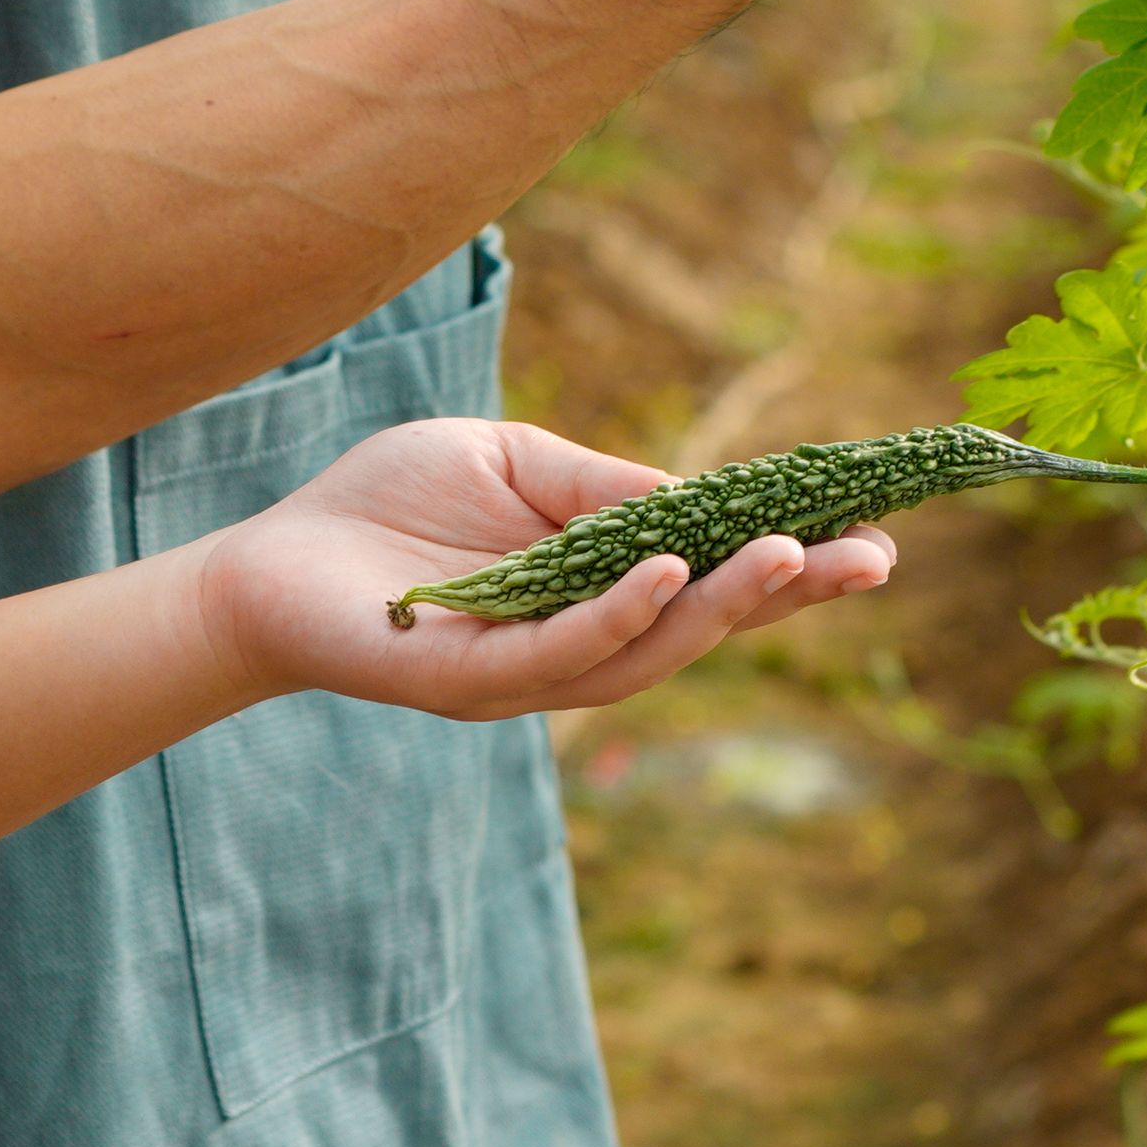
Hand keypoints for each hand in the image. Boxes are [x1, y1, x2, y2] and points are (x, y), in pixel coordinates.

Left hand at [191, 417, 899, 718]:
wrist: (270, 559)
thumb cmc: (389, 504)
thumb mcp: (518, 467)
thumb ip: (603, 488)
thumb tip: (700, 501)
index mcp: (596, 594)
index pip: (712, 584)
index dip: (791, 568)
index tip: (876, 538)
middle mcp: (576, 647)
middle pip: (704, 629)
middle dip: (791, 595)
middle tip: (874, 559)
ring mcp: (528, 673)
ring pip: (650, 650)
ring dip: (724, 603)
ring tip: (792, 556)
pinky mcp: (469, 678)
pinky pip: (562, 651)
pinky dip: (623, 612)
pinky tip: (670, 570)